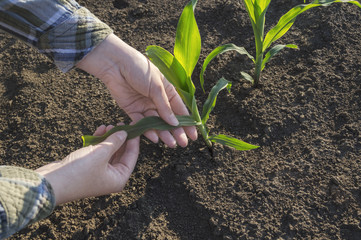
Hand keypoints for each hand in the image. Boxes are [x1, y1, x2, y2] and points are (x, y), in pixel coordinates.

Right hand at [35, 125, 139, 204]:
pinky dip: (99, 141)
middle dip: (120, 138)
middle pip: (121, 154)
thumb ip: (115, 142)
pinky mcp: (87, 167)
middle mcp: (111, 177)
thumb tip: (124, 133)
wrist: (50, 183)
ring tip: (109, 124)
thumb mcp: (100, 153)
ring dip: (109, 138)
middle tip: (121, 123)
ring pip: (109, 151)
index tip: (135, 126)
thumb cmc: (79, 171)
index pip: (132, 156)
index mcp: (119, 179)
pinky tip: (100, 129)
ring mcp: (99, 172)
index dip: (134, 140)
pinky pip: (97, 152)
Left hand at [76, 33, 196, 147]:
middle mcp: (157, 100)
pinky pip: (141, 123)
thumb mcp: (157, 86)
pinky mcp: (132, 110)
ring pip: (156, 123)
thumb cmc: (140, 69)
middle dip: (176, 131)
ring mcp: (144, 105)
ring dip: (163, 133)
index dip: (187, 122)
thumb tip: (175, 123)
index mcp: (167, 91)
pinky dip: (147, 131)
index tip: (193, 135)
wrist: (115, 64)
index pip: (180, 109)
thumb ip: (165, 106)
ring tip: (171, 144)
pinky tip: (155, 138)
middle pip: (168, 119)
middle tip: (183, 143)